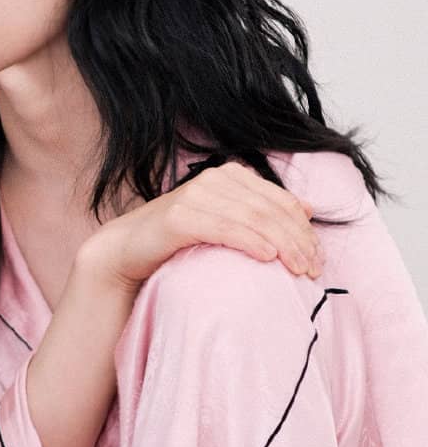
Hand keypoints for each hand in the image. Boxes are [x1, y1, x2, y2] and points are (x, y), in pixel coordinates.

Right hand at [77, 161, 322, 292]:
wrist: (127, 251)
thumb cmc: (177, 242)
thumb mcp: (225, 223)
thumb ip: (260, 213)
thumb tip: (306, 208)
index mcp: (230, 176)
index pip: (280, 201)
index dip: (304, 230)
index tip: (319, 258)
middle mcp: (215, 179)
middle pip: (271, 210)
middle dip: (298, 240)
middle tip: (314, 270)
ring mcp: (196, 195)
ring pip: (254, 218)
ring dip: (282, 244)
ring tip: (298, 269)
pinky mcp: (180, 216)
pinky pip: (225, 228)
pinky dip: (251, 242)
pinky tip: (268, 258)